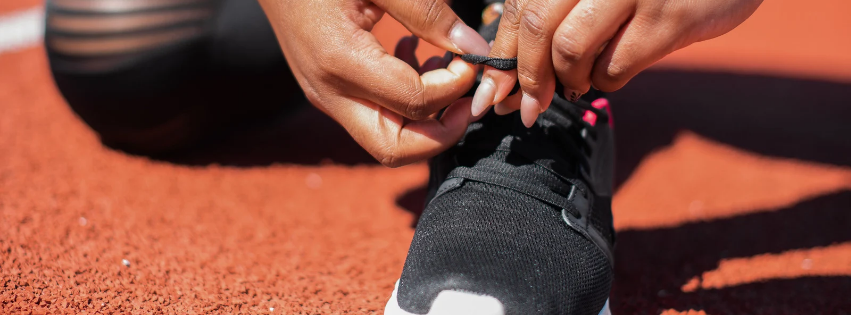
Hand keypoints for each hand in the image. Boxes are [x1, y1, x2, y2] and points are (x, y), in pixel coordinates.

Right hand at [258, 0, 490, 166]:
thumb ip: (428, 13)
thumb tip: (475, 49)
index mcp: (340, 61)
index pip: (414, 102)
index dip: (455, 87)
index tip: (471, 58)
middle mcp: (329, 92)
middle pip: (396, 150)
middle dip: (442, 133)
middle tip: (468, 97)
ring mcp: (325, 97)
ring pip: (386, 141)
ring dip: (426, 121)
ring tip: (448, 72)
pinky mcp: (328, 92)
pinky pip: (375, 118)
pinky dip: (406, 106)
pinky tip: (415, 58)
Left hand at [470, 0, 762, 126]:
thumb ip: (557, 11)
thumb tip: (509, 69)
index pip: (520, 7)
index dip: (499, 54)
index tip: (490, 92)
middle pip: (536, 28)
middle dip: (524, 78)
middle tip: (526, 109)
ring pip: (571, 51)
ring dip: (566, 79)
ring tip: (575, 82)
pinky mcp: (668, 20)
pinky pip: (614, 68)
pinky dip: (603, 81)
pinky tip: (610, 73)